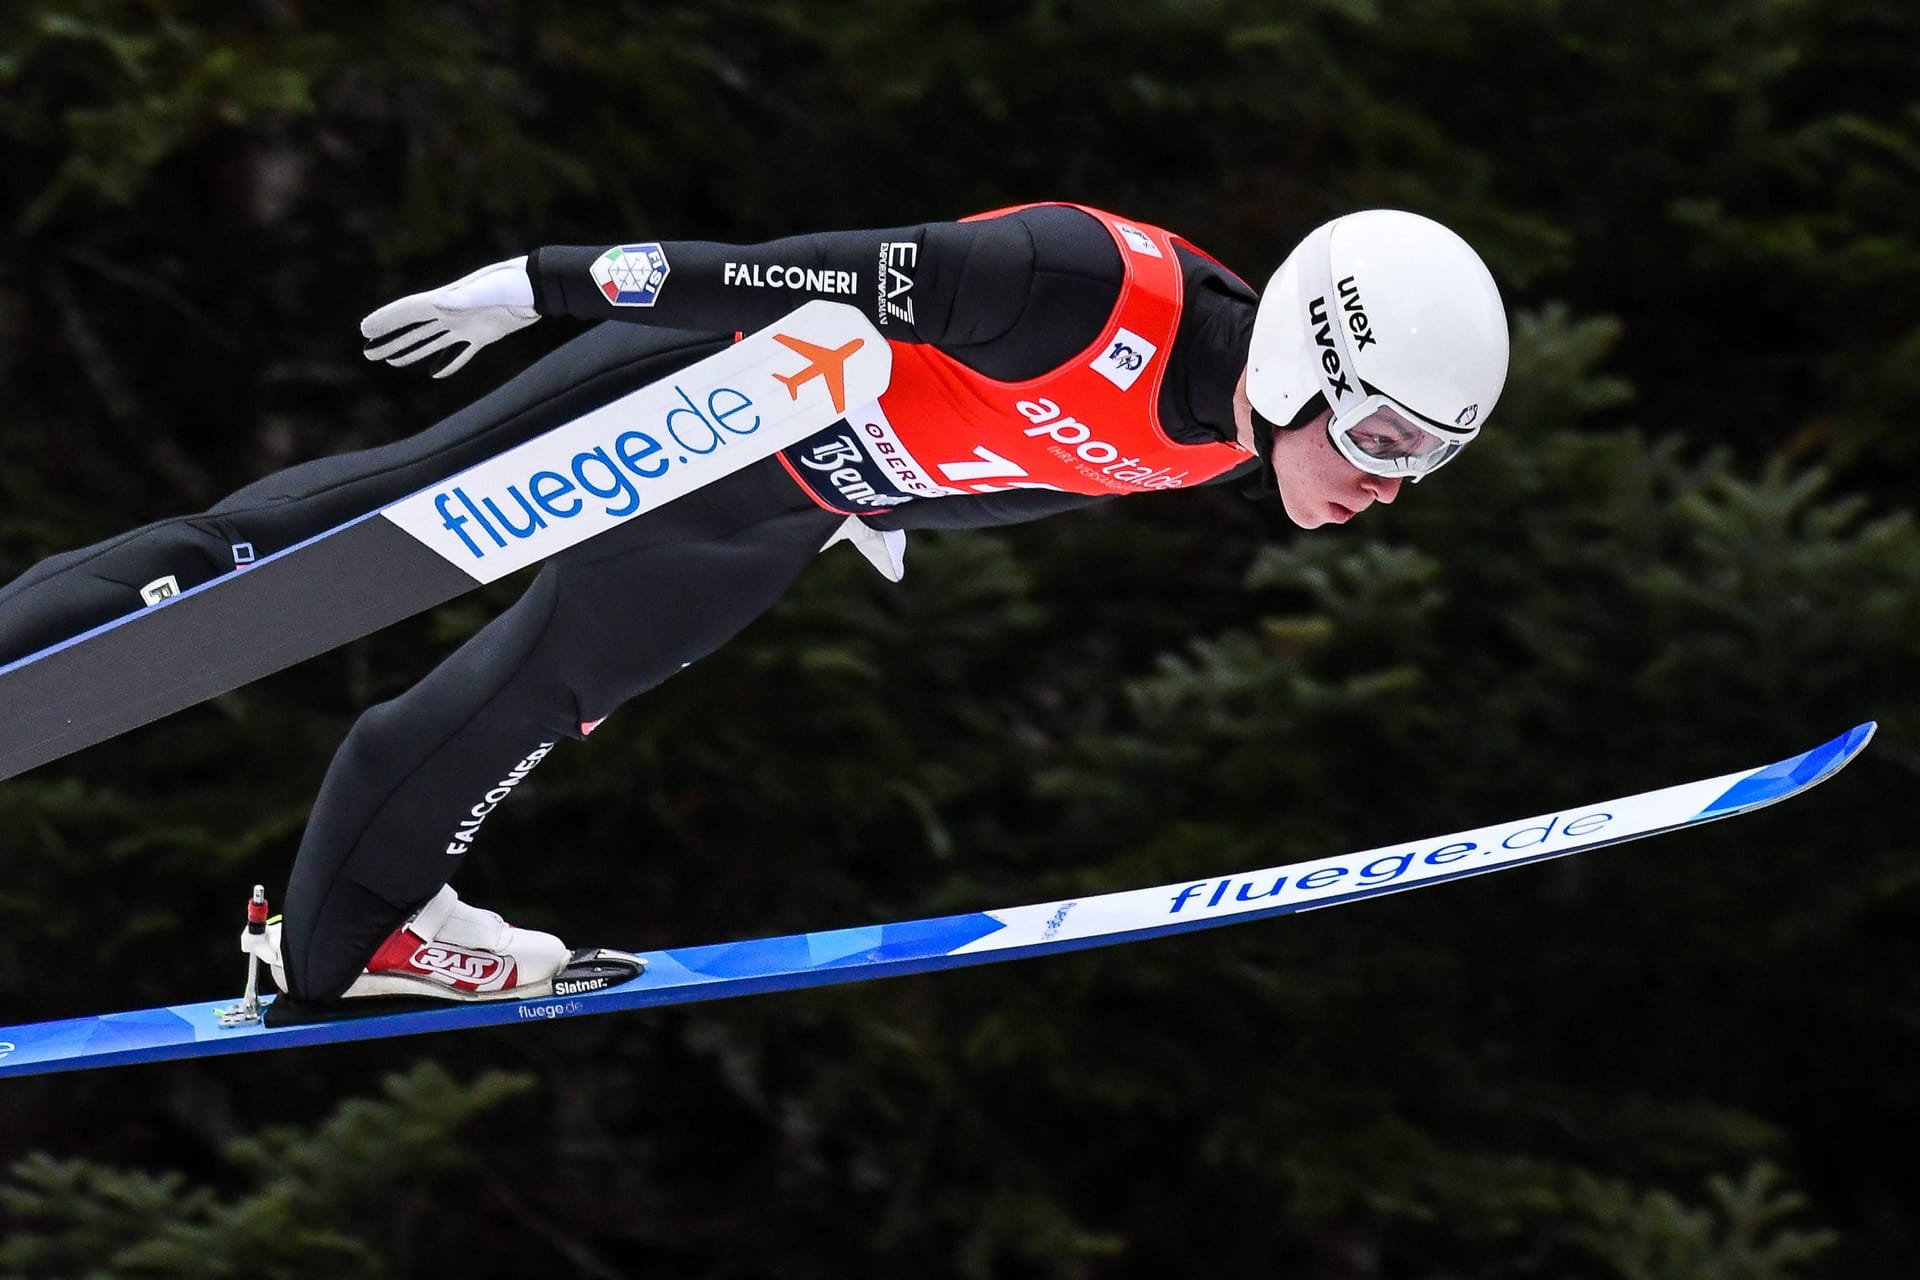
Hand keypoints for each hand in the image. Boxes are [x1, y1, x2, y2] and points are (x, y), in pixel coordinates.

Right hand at [360, 257, 539, 377]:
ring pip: (431, 342)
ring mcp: (467, 324)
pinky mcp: (484, 335)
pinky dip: (448, 364)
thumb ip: (463, 298)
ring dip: (409, 351)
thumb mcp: (488, 289)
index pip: (408, 312)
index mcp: (447, 300)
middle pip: (413, 330)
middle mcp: (452, 312)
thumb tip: (436, 304)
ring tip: (389, 360)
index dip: (386, 320)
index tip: (364, 329)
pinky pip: (461, 354)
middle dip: (390, 341)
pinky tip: (435, 373)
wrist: (539, 287)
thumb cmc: (514, 283)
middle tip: (367, 352)